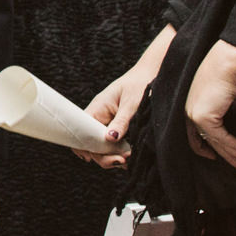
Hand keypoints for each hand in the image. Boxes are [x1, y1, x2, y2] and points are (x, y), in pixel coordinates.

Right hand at [77, 25, 175, 168]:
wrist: (152, 74)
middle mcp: (99, 117)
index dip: (88, 148)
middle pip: (91, 143)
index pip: (82, 132)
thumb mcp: (132, 104)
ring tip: (128, 161)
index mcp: (97, 109)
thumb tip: (110, 139)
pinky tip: (127, 157)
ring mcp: (107, 122)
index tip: (104, 158)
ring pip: (101, 146)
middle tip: (123, 161)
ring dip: (111, 156)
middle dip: (104, 156)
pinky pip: (110, 143)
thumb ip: (121, 122)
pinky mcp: (116, 126)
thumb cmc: (141, 84)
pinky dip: (117, 152)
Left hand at [184, 40, 235, 173]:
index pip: (192, 134)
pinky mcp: (204, 116)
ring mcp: (194, 114)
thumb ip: (218, 106)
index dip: (203, 148)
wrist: (229, 60)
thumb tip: (229, 118)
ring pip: (216, 143)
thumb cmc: (227, 71)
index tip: (215, 157)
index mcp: (187, 105)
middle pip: (206, 143)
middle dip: (227, 157)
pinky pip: (222, 138)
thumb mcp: (218, 91)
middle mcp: (187, 111)